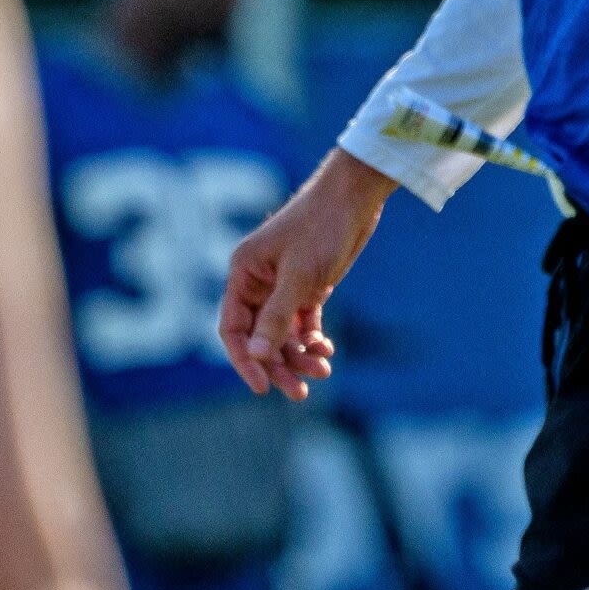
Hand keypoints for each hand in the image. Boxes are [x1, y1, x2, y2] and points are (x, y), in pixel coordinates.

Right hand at [218, 150, 394, 400]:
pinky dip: (312, 339)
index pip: (233, 328)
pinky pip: (302, 323)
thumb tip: (256, 356)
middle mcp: (258, 281)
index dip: (245, 360)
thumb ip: (277, 317)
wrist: (355, 196)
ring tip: (323, 370)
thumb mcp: (300, 276)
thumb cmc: (322, 227)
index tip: (263, 388)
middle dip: (278, 365)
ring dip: (299, 355)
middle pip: (260, 337)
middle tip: (300, 393)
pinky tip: (327, 351)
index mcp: (243, 273)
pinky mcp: (308, 286)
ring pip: (283, 334)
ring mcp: (283, 285)